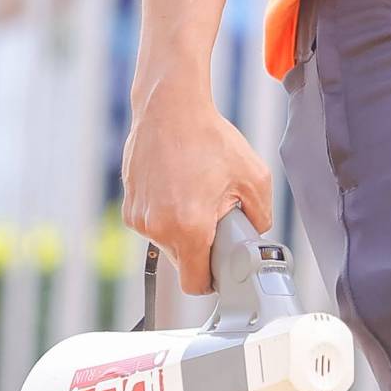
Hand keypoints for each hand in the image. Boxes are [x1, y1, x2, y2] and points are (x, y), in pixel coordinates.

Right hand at [122, 71, 274, 295]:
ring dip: (181, 227)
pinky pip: (152, 223)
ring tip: (194, 192)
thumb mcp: (254, 177)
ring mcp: (139, 217)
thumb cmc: (209, 138)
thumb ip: (261, 216)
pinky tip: (178, 185)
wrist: (170, 108)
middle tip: (213, 214)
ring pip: (166, 241)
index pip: (195, 283)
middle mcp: (158, 227)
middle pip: (182, 261)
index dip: (211, 279)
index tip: (220, 267)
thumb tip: (255, 234)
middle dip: (200, 245)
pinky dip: (166, 212)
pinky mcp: (129, 205)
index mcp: (189, 227)